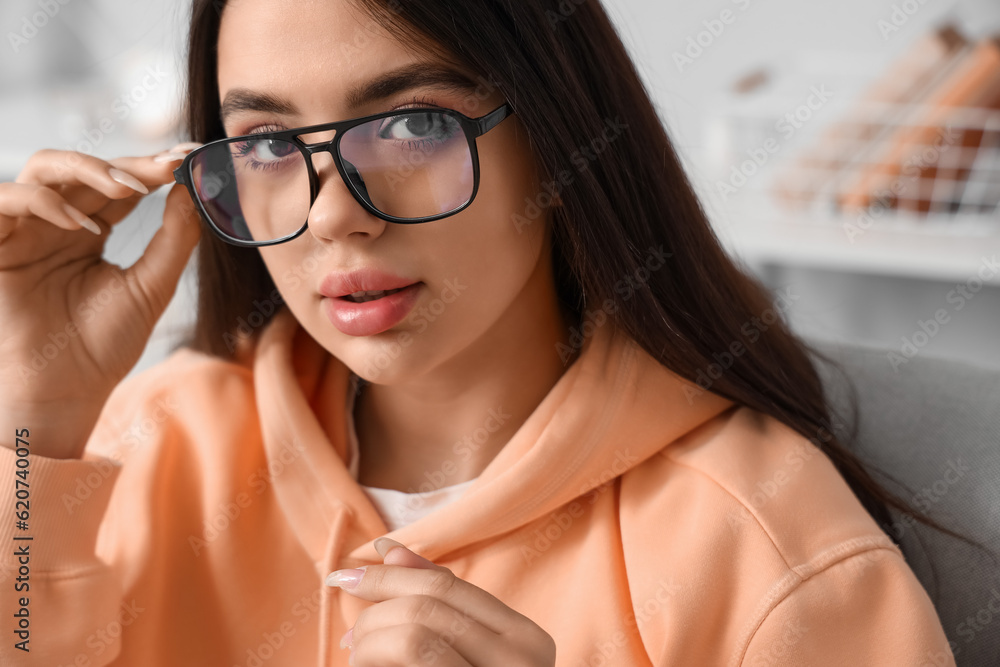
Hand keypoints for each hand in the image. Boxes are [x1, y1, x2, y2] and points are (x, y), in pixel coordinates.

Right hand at [0, 144, 202, 456]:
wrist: (66, 391)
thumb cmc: (104, 346)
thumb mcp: (151, 287)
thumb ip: (174, 238)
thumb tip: (193, 190)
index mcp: (89, 230)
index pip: (119, 184)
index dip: (152, 168)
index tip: (191, 159)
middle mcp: (55, 224)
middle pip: (86, 169)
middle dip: (129, 163)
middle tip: (167, 167)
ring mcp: (24, 231)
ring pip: (43, 168)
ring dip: (87, 169)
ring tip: (129, 189)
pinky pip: (4, 199)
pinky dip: (41, 200)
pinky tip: (81, 223)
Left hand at [326, 537, 555, 665]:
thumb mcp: (476, 650)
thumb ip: (441, 602)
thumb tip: (387, 549)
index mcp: (528, 640)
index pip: (447, 587)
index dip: (389, 575)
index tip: (347, 572)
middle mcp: (520, 665)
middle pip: (425, 611)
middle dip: (373, 613)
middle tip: (350, 633)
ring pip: (413, 639)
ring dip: (370, 643)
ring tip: (357, 656)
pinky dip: (374, 666)